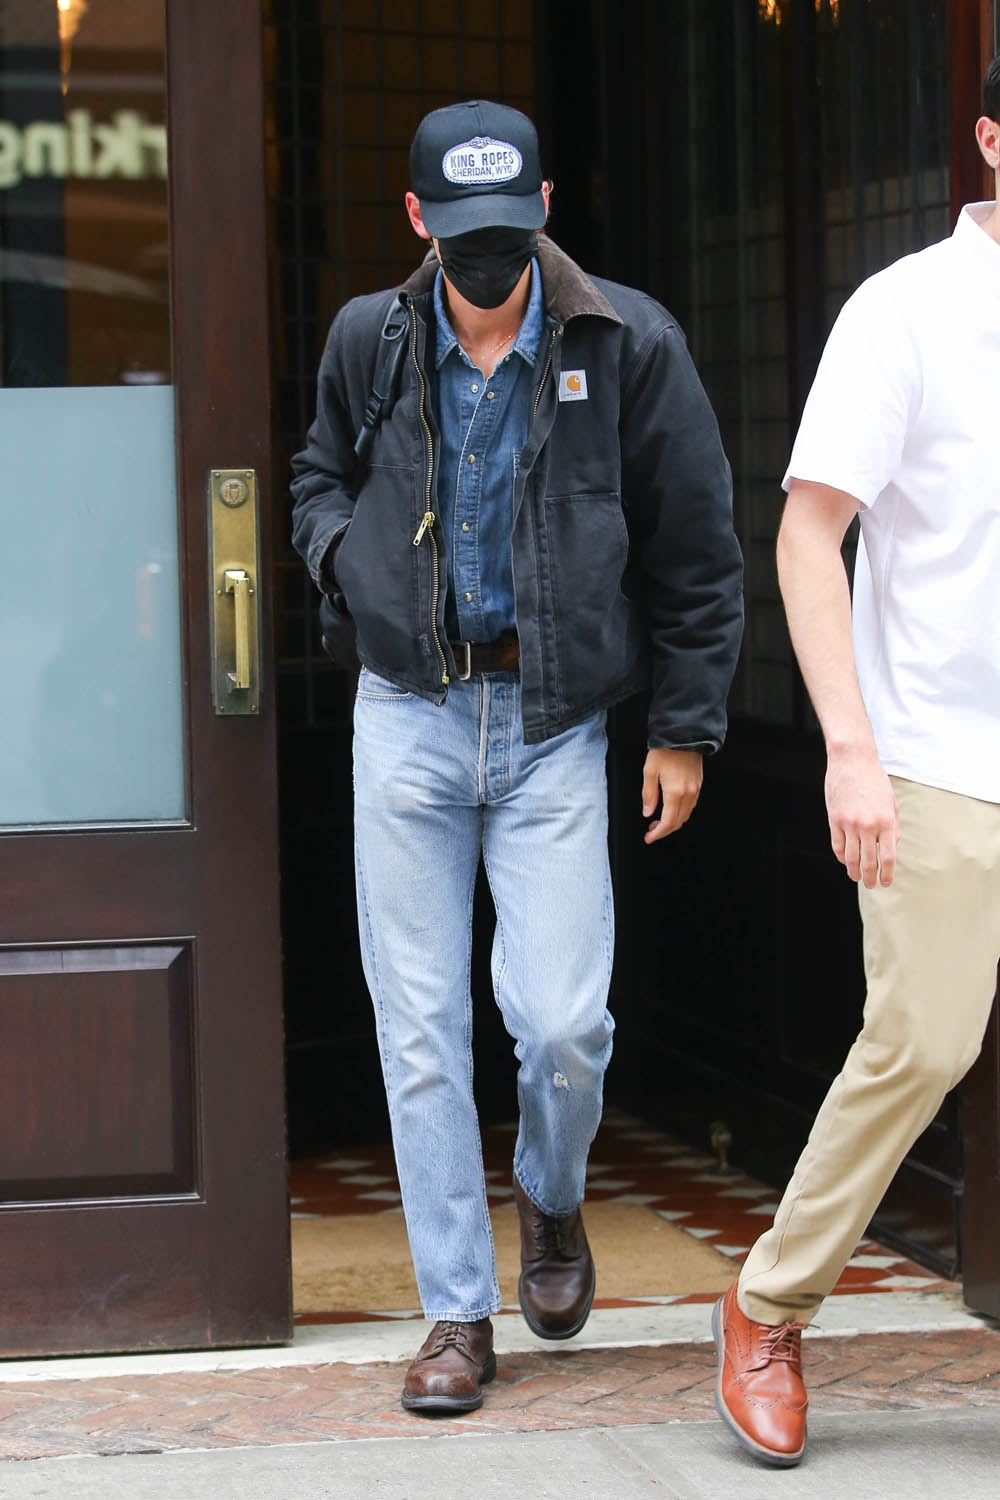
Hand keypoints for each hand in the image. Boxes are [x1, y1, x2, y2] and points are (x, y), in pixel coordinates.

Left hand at [641, 748, 702, 843]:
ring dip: (673, 822)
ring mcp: (696, 789)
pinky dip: (680, 813)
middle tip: (651, 831)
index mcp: (675, 792)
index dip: (658, 833)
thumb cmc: (664, 751)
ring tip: (658, 821)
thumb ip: (649, 795)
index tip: (648, 838)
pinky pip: (691, 806)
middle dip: (664, 830)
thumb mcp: (649, 771)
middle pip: (678, 822)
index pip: (668, 822)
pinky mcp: (699, 784)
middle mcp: (688, 793)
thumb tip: (648, 813)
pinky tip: (670, 809)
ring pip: (686, 815)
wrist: (683, 734)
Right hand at [825, 744, 898, 887]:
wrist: (852, 760)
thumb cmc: (875, 779)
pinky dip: (841, 857)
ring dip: (854, 871)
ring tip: (857, 877)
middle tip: (871, 885)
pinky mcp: (834, 819)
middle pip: (869, 861)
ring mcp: (849, 823)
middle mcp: (868, 825)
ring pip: (850, 857)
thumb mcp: (892, 802)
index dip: (887, 874)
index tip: (886, 882)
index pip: (887, 857)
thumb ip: (893, 827)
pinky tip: (845, 861)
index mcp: (886, 821)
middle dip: (870, 878)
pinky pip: (837, 845)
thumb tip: (892, 847)